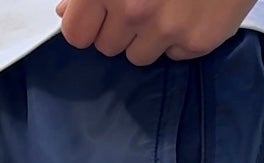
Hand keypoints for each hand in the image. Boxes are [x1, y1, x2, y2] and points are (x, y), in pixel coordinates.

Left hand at [56, 0, 254, 63]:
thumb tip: (67, 9)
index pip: (75, 33)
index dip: (85, 24)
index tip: (96, 16)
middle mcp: (133, 9)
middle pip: (106, 47)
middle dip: (117, 28)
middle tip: (138, 2)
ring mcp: (165, 29)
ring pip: (137, 57)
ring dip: (146, 37)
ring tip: (164, 6)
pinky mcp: (196, 42)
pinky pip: (173, 55)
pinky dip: (177, 38)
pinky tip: (187, 10)